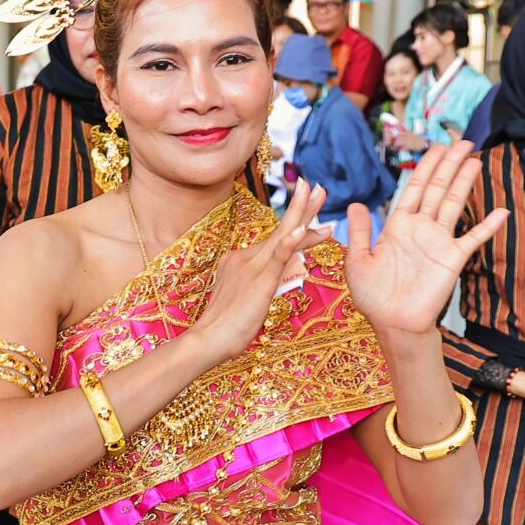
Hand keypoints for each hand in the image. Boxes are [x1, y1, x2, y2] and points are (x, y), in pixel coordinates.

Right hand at [188, 179, 331, 362]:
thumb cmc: (225, 326)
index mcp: (242, 260)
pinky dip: (290, 241)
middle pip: (280, 228)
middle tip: (315, 186)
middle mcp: (246, 257)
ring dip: (301, 213)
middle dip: (300, 206)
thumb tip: (274, 279)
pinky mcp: (259, 280)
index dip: (295, 221)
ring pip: (282, 235)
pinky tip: (302, 229)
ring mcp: (252, 266)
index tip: (307, 202)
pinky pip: (277, 257)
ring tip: (316, 193)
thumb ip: (258, 283)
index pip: (276, 239)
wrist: (208, 338)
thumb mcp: (245, 297)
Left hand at [345, 141, 508, 335]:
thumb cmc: (373, 297)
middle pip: (437, 189)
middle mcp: (420, 229)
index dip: (425, 167)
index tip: (437, 148)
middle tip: (462, 142)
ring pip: (454, 203)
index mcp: (397, 226)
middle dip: (448, 165)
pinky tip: (502, 211)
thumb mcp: (357, 260)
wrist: (392, 323)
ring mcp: (438, 242)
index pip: (414, 189)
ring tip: (475, 160)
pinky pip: (473, 238)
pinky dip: (488, 225)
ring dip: (464, 182)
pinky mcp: (452, 259)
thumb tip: (355, 203)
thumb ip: (360, 232)